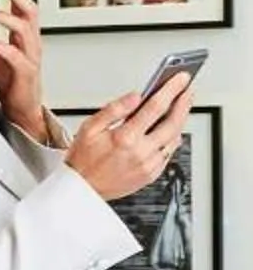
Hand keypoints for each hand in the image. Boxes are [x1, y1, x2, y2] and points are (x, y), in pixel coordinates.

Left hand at [0, 0, 48, 137]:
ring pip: (24, 29)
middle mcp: (31, 42)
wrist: (19, 109)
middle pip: (29, 9)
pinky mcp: (25, 72)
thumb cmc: (9, 81)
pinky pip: (14, 55)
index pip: (21, 5)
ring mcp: (31, 56)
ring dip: (2, 17)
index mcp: (23, 35)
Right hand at [67, 74, 195, 199]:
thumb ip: (113, 109)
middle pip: (173, 122)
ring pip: (175, 138)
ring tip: (180, 107)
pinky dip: (173, 139)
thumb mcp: (88, 128)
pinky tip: (170, 130)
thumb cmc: (82, 161)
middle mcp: (140, 152)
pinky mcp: (152, 174)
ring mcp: (149, 165)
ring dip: (180, 120)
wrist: (81, 190)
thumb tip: (134, 96)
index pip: (155, 106)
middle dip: (184, 103)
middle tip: (188, 90)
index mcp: (124, 138)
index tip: (180, 78)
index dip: (171, 89)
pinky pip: (169, 153)